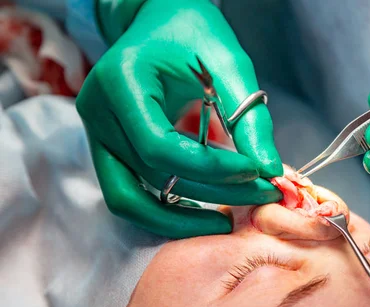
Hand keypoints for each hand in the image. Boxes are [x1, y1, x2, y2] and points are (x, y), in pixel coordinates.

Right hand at [77, 0, 282, 238]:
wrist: (162, 21)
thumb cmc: (193, 34)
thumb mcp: (228, 65)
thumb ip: (248, 118)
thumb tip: (269, 172)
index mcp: (119, 82)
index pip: (160, 147)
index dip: (213, 169)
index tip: (257, 172)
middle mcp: (97, 113)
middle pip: (151, 177)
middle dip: (212, 193)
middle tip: (260, 195)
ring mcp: (97, 135)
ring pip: (132, 200)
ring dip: (183, 217)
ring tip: (230, 219)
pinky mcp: (109, 150)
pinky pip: (131, 195)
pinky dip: (167, 210)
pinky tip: (206, 209)